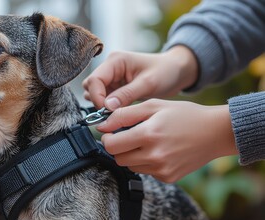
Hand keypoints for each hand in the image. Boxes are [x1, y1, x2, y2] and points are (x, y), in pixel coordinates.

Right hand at [82, 46, 197, 109]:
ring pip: (94, 93)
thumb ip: (126, 94)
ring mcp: (111, 77)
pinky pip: (103, 98)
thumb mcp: (148, 83)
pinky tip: (120, 111)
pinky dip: (108, 106)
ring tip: (118, 112)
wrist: (176, 71)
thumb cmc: (166, 71)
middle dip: (98, 101)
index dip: (97, 97)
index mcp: (116, 60)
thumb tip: (106, 106)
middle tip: (112, 113)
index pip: (94, 80)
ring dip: (101, 104)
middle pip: (90, 86)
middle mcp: (110, 67)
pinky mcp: (115, 87)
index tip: (107, 111)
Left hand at [98, 99, 237, 182]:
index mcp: (148, 135)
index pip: (111, 145)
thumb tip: (101, 126)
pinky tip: (160, 150)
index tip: (113, 132)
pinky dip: (146, 162)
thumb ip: (123, 114)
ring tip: (147, 141)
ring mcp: (162, 169)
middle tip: (129, 136)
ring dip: (132, 155)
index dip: (108, 137)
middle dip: (118, 147)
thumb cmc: (184, 115)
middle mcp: (154, 156)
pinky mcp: (168, 177)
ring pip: (130, 166)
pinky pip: (146, 172)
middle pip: (118, 158)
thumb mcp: (153, 105)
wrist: (216, 132)